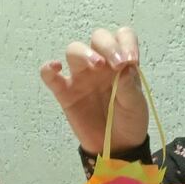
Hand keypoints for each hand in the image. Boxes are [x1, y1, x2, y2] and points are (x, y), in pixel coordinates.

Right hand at [40, 27, 147, 154]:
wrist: (116, 147)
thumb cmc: (128, 121)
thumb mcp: (136, 105)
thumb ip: (130, 86)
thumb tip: (125, 66)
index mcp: (120, 62)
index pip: (122, 36)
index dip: (126, 42)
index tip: (131, 60)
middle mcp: (100, 64)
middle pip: (98, 37)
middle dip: (107, 45)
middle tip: (117, 64)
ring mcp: (80, 77)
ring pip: (74, 50)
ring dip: (85, 53)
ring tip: (96, 65)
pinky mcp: (65, 93)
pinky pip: (50, 76)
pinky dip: (48, 69)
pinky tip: (55, 68)